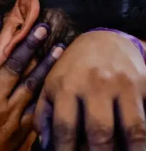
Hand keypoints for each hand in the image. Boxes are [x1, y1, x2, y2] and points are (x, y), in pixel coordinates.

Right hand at [0, 13, 64, 150]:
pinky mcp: (21, 127)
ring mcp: (10, 113)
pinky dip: (48, 92)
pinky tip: (59, 80)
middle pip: (14, 65)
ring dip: (47, 64)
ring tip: (60, 47)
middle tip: (42, 27)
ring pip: (32, 83)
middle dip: (29, 44)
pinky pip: (38, 107)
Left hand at [34, 31, 145, 149]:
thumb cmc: (73, 68)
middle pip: (99, 131)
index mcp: (66, 86)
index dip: (66, 149)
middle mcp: (94, 84)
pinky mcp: (144, 83)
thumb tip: (45, 143)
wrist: (103, 40)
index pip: (65, 126)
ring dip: (130, 150)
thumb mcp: (52, 83)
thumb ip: (45, 112)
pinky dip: (144, 135)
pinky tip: (139, 145)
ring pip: (131, 127)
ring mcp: (122, 84)